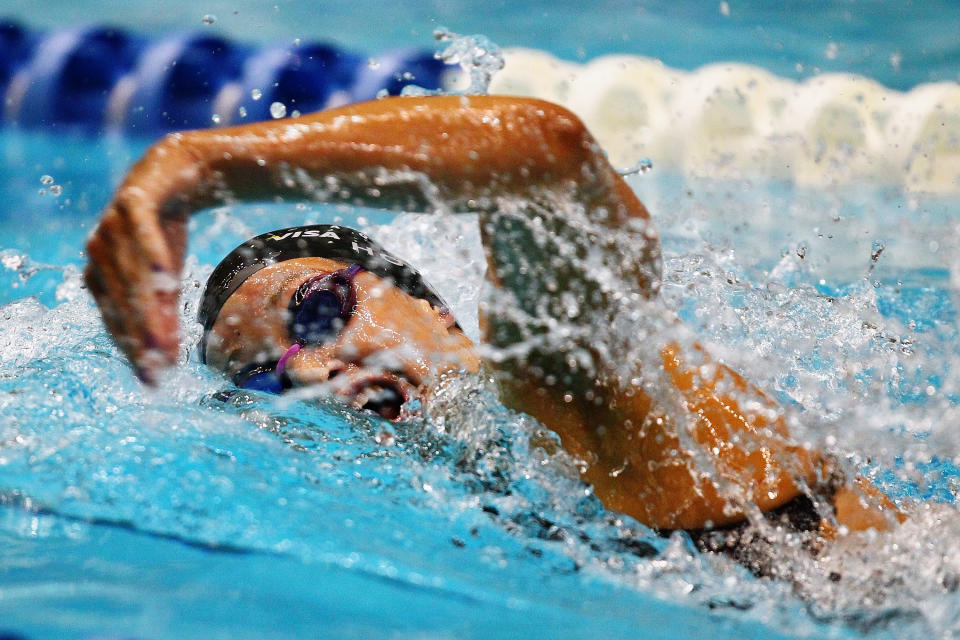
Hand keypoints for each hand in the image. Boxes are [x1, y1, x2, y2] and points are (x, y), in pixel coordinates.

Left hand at [84, 182, 187, 382]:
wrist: (171, 176)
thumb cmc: (164, 233)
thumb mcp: (166, 278)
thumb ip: (163, 315)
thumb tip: (166, 363)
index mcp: (100, 277)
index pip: (117, 321)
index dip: (135, 350)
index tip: (154, 379)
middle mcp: (98, 254)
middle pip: (124, 304)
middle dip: (142, 338)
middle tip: (160, 368)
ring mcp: (111, 228)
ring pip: (132, 276)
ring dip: (148, 309)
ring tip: (164, 339)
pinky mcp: (132, 203)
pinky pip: (142, 233)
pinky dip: (153, 254)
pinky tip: (167, 276)